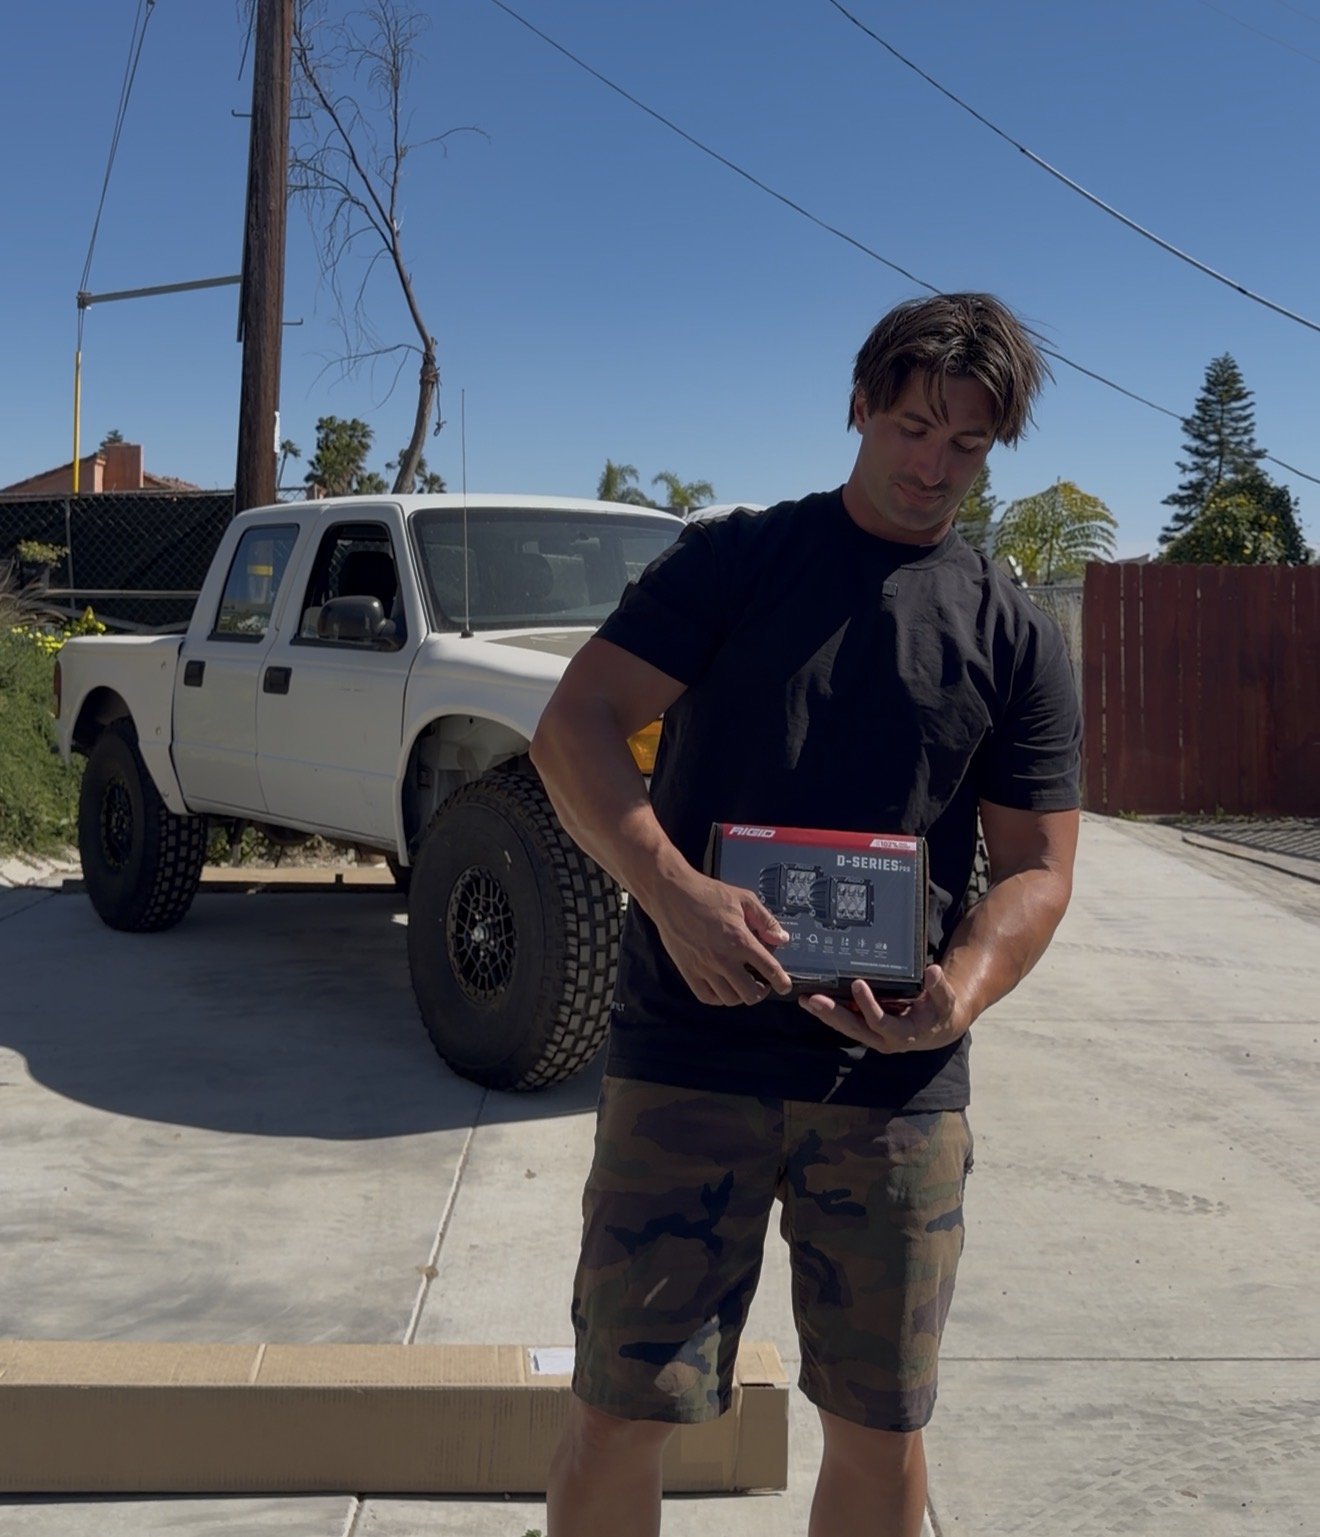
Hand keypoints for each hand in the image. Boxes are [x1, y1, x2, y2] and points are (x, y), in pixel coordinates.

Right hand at [649, 872, 794, 1005]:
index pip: (769, 970)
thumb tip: (781, 939)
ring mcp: (704, 967)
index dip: (781, 982)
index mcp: (740, 940)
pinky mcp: (688, 971)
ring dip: (740, 995)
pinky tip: (722, 987)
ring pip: (729, 999)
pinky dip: (718, 998)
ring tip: (741, 984)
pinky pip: (706, 997)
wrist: (671, 894)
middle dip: (761, 992)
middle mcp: (723, 959)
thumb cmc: (707, 894)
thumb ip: (766, 920)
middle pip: (750, 993)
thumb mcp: (744, 899)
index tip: (784, 986)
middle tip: (761, 983)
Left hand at [797, 965, 966, 1052]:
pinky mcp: (866, 1029)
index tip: (857, 983)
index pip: (880, 1022)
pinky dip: (829, 1013)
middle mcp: (884, 1039)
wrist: (937, 1030)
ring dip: (825, 1015)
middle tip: (813, 999)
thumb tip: (933, 971)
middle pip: (854, 1029)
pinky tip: (812, 1001)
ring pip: (846, 1027)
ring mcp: (873, 1035)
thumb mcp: (945, 1001)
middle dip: (833, 1014)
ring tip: (805, 1000)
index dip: (868, 1005)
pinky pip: (845, 1022)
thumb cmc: (940, 1012)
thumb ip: (939, 988)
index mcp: (904, 1034)